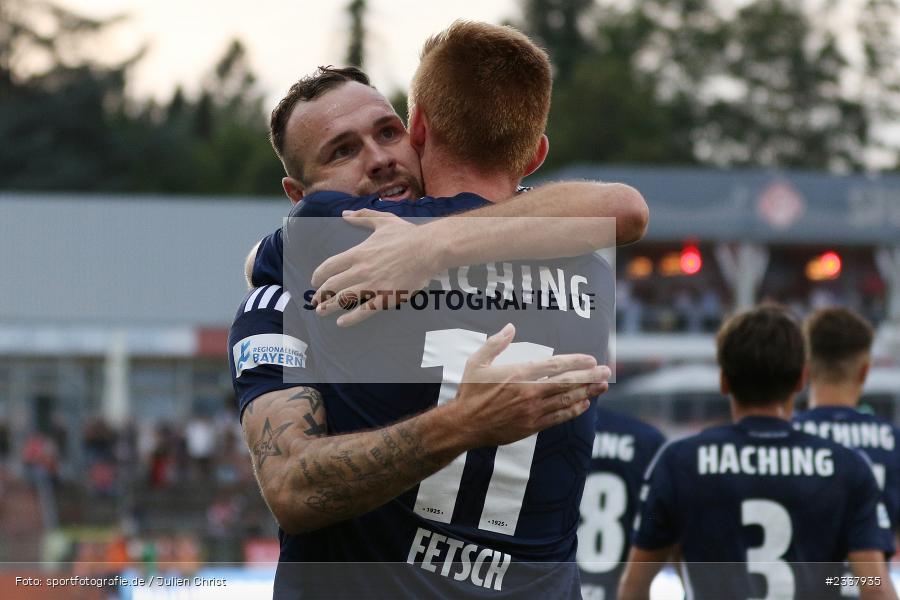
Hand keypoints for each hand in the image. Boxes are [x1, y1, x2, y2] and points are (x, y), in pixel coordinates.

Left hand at [310, 209, 439, 326]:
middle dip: (320, 295)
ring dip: (329, 307)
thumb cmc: (407, 235)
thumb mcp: (383, 221)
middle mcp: (361, 270)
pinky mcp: (386, 298)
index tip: (314, 281)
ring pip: (344, 300)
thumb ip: (362, 217)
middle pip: (332, 285)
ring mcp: (373, 286)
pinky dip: (350, 318)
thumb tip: (345, 214)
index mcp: (359, 253)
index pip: (330, 266)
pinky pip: (364, 311)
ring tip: (321, 312)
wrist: (428, 250)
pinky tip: (342, 322)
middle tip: (315, 301)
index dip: (318, 275)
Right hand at [449, 324, 609, 447]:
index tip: (591, 359)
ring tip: (602, 387)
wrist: (465, 424)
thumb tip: (510, 327)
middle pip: (567, 382)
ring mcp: (533, 410)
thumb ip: (495, 343)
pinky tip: (584, 404)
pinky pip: (558, 417)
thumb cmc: (470, 391)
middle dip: (589, 376)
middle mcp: (530, 392)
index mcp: (519, 373)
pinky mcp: (532, 425)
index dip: (576, 362)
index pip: (555, 366)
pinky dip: (573, 410)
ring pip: (566, 400)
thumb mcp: (477, 361)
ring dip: (587, 393)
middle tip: (606, 372)